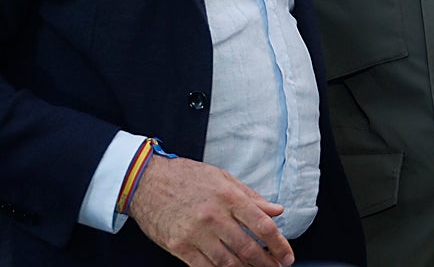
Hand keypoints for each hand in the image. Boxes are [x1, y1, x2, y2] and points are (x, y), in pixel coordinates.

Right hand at [128, 155, 294, 266]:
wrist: (146, 181)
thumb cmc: (186, 176)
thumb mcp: (222, 177)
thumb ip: (251, 196)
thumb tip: (276, 210)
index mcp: (228, 196)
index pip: (262, 225)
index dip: (279, 244)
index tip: (287, 255)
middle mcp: (214, 216)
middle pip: (248, 248)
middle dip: (266, 263)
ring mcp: (196, 234)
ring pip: (229, 263)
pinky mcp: (180, 247)